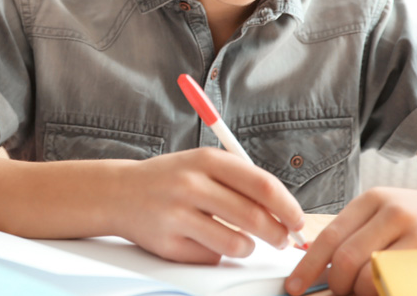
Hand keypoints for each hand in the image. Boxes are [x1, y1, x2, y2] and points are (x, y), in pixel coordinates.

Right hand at [114, 148, 304, 263]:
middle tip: (283, 240)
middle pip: (254, 217)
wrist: (119, 193)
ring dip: (248, 248)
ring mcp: (177, 215)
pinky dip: (217, 254)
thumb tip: (285, 210)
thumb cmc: (172, 178)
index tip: (297, 220)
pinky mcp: (167, 243)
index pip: (262, 185)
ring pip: (236, 244)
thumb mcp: (204, 164)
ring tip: (242, 242)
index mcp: (206, 160)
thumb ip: (241, 181)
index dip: (287, 207)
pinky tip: (206, 241)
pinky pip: (211, 257)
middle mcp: (190, 185)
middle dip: (278, 234)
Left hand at [285, 187, 416, 295]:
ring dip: (362, 295)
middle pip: (346, 262)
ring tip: (369, 292)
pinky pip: (395, 288)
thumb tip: (318, 266)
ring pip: (370, 279)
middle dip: (336, 288)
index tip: (296, 287)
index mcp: (375, 199)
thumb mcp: (391, 213)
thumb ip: (357, 234)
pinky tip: (389, 289)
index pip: (329, 237)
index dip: (307, 267)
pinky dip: (384, 293)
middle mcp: (395, 212)